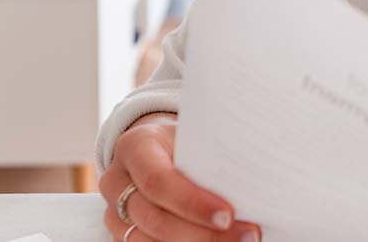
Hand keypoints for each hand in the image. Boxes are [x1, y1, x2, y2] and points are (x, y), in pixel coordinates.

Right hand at [100, 119, 262, 240]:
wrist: (155, 147)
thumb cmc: (183, 140)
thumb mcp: (194, 135)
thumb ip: (212, 155)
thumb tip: (254, 178)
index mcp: (135, 147)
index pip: (157, 180)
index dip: (192, 202)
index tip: (228, 214)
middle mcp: (116, 181)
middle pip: (155, 219)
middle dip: (203, 234)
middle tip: (247, 236)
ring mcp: (114, 213)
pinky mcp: (122, 234)